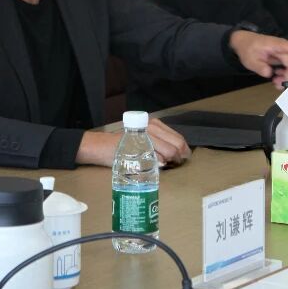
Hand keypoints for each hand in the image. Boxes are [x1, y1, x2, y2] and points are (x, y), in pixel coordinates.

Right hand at [74, 118, 190, 167]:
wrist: (103, 147)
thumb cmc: (124, 145)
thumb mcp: (144, 138)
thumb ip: (160, 143)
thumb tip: (178, 154)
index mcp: (154, 124)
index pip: (178, 137)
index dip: (184, 150)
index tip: (182, 158)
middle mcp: (152, 127)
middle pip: (177, 145)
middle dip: (179, 156)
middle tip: (175, 163)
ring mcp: (146, 136)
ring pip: (169, 152)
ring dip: (169, 161)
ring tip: (162, 164)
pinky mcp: (140, 147)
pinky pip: (157, 159)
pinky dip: (158, 164)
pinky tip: (152, 165)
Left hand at [229, 30, 287, 81]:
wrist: (244, 42)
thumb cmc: (247, 49)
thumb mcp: (249, 60)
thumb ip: (259, 67)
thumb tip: (270, 73)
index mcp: (274, 45)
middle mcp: (282, 48)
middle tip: (278, 84)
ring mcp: (284, 53)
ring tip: (276, 83)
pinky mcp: (283, 58)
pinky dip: (286, 75)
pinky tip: (277, 80)